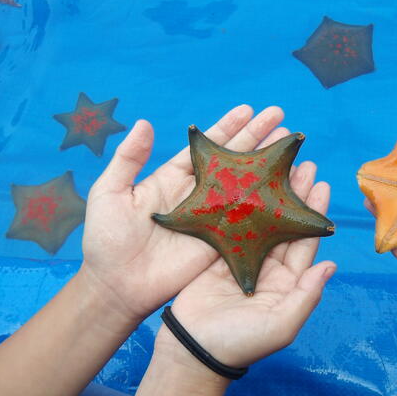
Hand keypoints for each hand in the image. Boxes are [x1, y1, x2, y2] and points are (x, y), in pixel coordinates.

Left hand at [80, 105, 291, 325]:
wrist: (117, 285)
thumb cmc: (106, 239)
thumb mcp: (110, 193)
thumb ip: (128, 159)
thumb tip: (144, 123)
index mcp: (175, 178)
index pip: (208, 146)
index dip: (229, 128)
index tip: (249, 110)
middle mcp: (200, 194)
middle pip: (234, 160)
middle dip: (257, 138)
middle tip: (280, 118)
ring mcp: (214, 217)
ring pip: (247, 186)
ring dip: (268, 167)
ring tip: (289, 148)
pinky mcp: (222, 242)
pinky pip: (249, 220)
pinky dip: (269, 204)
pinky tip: (287, 188)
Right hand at [155, 160, 335, 371]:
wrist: (194, 350)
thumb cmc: (242, 342)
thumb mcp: (282, 324)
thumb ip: (307, 295)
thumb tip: (331, 265)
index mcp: (288, 283)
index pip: (304, 240)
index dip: (313, 212)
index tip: (321, 184)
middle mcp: (269, 268)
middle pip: (284, 223)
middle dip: (293, 194)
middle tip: (302, 164)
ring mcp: (243, 259)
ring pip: (259, 219)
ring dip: (267, 193)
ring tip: (273, 165)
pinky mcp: (218, 256)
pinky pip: (232, 225)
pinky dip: (239, 203)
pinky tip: (243, 181)